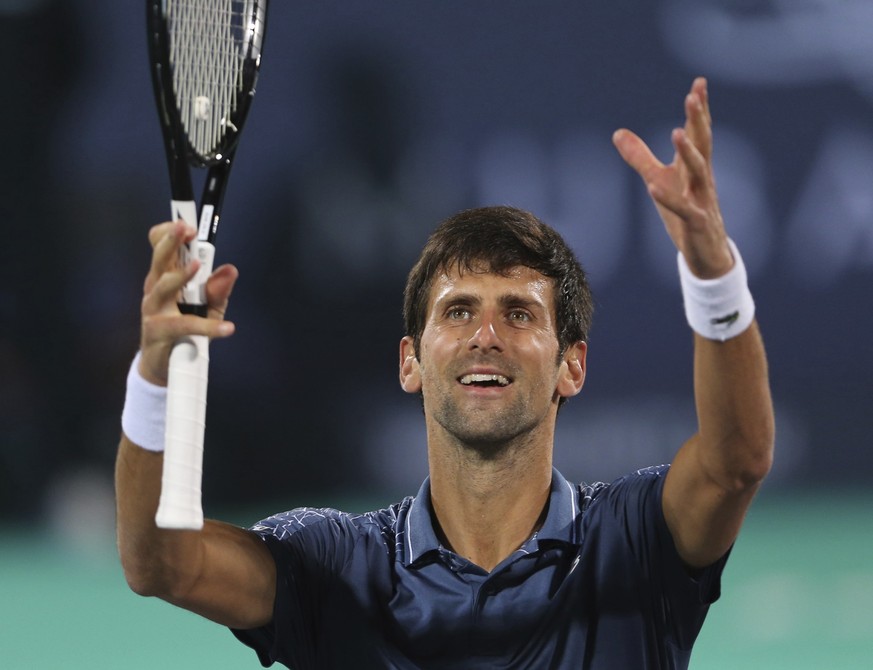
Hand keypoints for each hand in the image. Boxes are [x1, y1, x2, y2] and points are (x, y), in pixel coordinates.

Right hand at [139, 220, 237, 384]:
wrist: (165, 367)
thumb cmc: (184, 331)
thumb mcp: (207, 307)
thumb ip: (218, 289)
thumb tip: (231, 269)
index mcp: (165, 277)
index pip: (160, 247)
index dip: (170, 233)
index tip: (186, 223)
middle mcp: (155, 289)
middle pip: (159, 259)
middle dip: (172, 241)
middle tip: (185, 229)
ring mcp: (154, 309)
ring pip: (163, 286)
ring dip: (180, 275)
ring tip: (198, 268)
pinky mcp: (160, 332)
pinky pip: (185, 325)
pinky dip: (208, 326)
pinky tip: (227, 327)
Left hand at [612, 77, 732, 278]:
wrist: (707, 254)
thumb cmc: (685, 214)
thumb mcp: (659, 181)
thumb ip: (640, 157)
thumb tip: (618, 132)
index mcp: (694, 168)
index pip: (698, 133)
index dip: (699, 110)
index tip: (699, 83)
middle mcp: (702, 180)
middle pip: (702, 145)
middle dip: (698, 121)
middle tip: (694, 96)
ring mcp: (702, 201)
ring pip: (699, 173)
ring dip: (688, 152)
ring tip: (677, 132)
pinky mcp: (696, 224)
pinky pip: (683, 210)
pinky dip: (669, 198)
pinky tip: (653, 187)